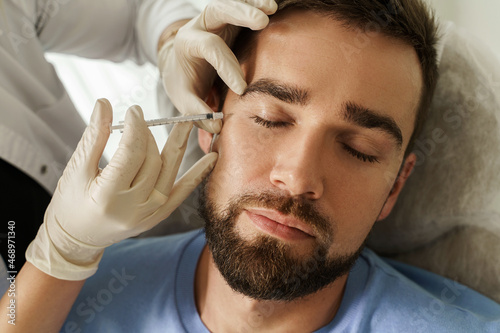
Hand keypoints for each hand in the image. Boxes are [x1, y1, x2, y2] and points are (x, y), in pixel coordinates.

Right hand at [26, 99, 216, 279]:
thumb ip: (94, 137)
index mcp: (108, 196)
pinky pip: (182, 194)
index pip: (131, 153)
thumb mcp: (76, 169)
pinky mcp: (158, 216)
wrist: (77, 238)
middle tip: (141, 120)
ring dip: (179, 145)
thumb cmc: (71, 201)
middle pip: (151, 161)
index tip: (134, 110)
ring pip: (169, 173)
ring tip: (188, 122)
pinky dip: (197, 175)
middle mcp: (133, 208)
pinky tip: (212, 158)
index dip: (135, 128)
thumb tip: (105, 104)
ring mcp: (149, 214)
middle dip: (148, 135)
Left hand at [158, 0, 276, 132]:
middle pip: (217, 10)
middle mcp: (201, 25)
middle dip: (240, 13)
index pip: (209, 47)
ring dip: (252, 4)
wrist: (181, 64)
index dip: (227, 66)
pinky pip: (243, 7)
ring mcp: (217, 18)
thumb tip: (216, 125)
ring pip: (231, 3)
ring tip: (272, 8)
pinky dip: (257, 5)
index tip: (242, 88)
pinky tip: (274, 8)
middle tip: (262, 21)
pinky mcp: (231, 18)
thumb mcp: (184, 99)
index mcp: (188, 43)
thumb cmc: (185, 82)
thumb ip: (196, 111)